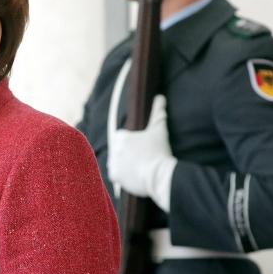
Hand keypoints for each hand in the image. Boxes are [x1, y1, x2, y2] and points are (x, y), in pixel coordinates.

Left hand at [108, 94, 177, 211]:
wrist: (160, 176)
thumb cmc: (159, 151)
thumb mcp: (159, 130)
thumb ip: (158, 113)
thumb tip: (159, 97)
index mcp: (120, 137)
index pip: (122, 137)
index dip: (132, 142)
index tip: (142, 147)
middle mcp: (113, 150)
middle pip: (119, 149)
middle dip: (128, 152)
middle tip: (142, 157)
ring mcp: (112, 163)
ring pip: (117, 161)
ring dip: (124, 163)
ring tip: (139, 166)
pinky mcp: (114, 176)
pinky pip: (116, 174)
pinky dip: (123, 174)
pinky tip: (134, 174)